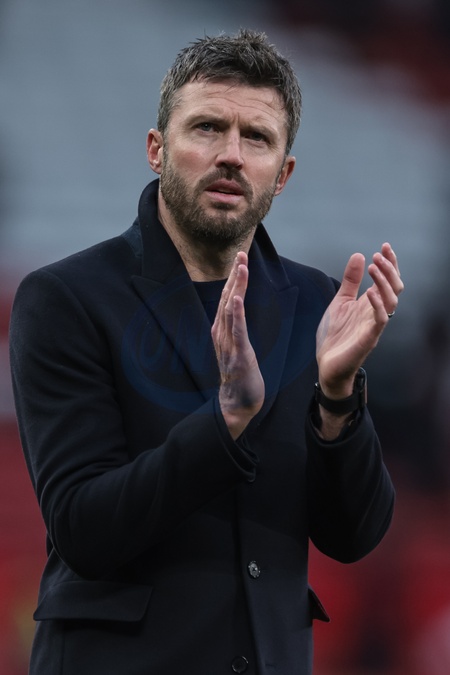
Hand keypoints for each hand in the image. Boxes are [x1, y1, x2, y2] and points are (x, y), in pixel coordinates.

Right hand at [211, 252, 264, 438]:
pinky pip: (236, 330)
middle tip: (241, 253)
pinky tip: (237, 298)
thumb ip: (234, 328)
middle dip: (235, 275)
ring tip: (241, 267)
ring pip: (231, 309)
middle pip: (228, 298)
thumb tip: (234, 310)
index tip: (240, 258)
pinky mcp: (238, 354)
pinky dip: (236, 313)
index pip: (229, 298)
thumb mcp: (236, 346)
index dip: (234, 277)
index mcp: (222, 330)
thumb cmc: (239, 376)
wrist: (237, 403)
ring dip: (236, 287)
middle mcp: (221, 333)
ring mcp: (228, 343)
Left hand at [316, 242, 403, 397]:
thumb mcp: (340, 302)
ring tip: (374, 267)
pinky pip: (380, 320)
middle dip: (390, 269)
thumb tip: (359, 256)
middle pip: (395, 288)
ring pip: (392, 302)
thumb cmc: (335, 336)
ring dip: (384, 282)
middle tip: (379, 255)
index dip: (390, 263)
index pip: (387, 280)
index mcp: (371, 303)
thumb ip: (350, 281)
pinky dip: (378, 305)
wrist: (327, 365)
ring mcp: (374, 326)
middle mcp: (376, 312)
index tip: (384, 246)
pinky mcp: (369, 338)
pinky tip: (369, 292)